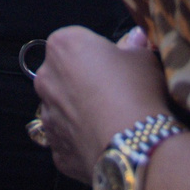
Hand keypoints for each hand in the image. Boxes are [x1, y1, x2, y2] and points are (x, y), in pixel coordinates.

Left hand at [34, 26, 170, 184]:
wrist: (132, 147)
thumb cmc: (137, 91)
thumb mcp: (143, 59)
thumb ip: (133, 47)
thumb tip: (136, 39)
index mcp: (63, 46)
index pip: (75, 42)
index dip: (98, 53)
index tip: (116, 65)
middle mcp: (46, 79)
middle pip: (62, 74)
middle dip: (82, 80)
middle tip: (114, 91)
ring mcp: (47, 118)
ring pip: (62, 109)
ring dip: (80, 111)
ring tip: (111, 120)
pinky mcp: (56, 150)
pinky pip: (68, 140)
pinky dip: (83, 140)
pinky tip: (105, 142)